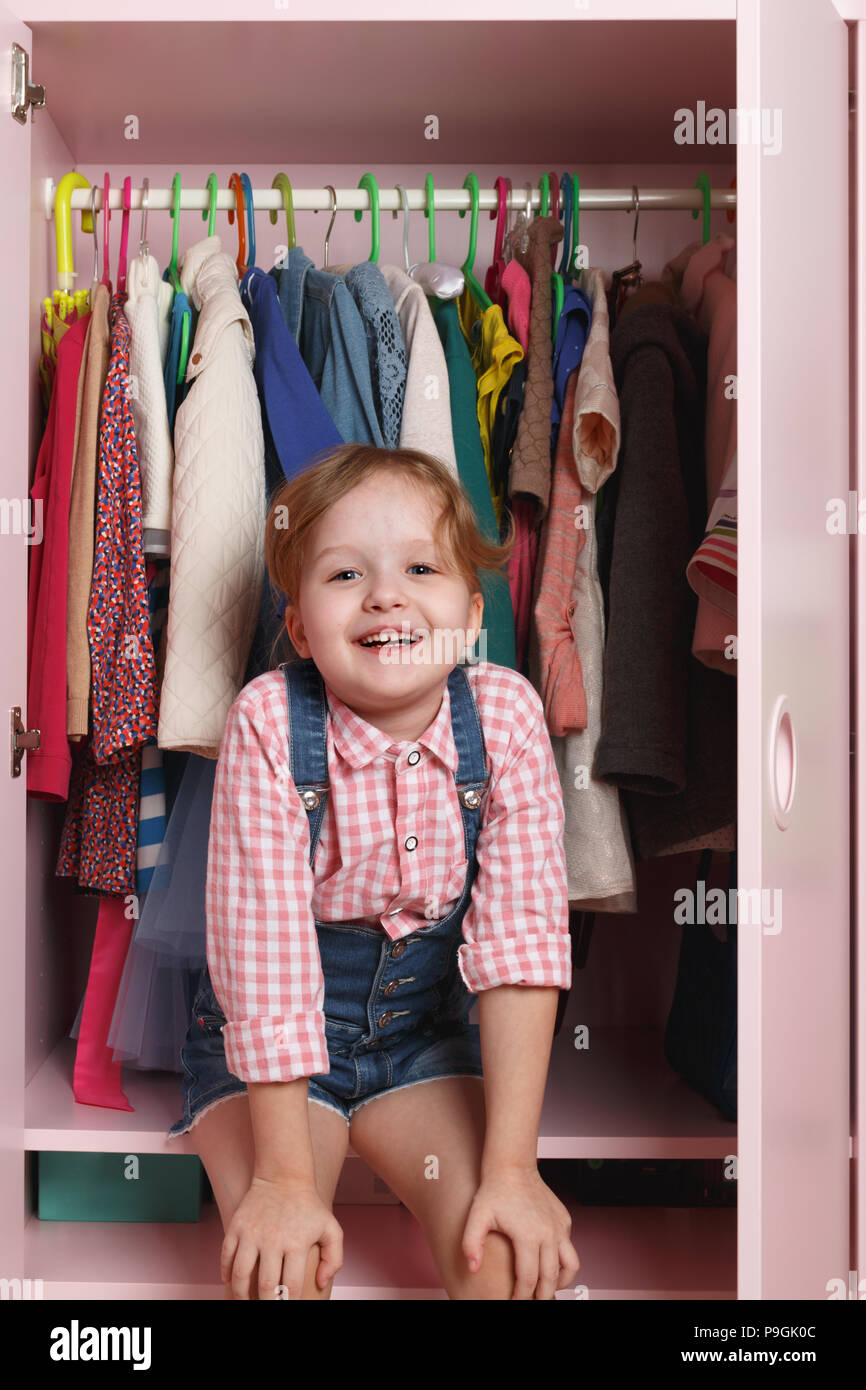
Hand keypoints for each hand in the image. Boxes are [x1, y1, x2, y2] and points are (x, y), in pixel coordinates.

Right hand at [221, 1175, 342, 1299]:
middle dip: (265, 1304)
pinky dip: (225, 1272)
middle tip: (266, 1306)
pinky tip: (230, 1282)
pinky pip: (226, 1256)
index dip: (288, 1303)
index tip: (286, 1306)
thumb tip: (321, 1284)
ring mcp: (252, 1233)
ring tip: (245, 1302)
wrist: (284, 1176)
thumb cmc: (309, 1206)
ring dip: (240, 1295)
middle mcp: (273, 1240)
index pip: (292, 1287)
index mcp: (297, 1244)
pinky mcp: (236, 1226)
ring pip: (240, 1275)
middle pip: (266, 1286)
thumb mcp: (331, 1228)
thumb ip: (334, 1259)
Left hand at [461, 1165, 578, 1299]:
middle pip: (550, 1279)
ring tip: (547, 1289)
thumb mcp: (476, 1216)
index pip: (528, 1280)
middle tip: (532, 1301)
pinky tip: (549, 1263)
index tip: (514, 1302)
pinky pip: (569, 1247)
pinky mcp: (564, 1220)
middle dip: (542, 1296)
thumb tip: (473, 1268)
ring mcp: (559, 1226)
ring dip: (560, 1282)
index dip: (521, 1297)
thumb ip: (471, 1244)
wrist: (513, 1165)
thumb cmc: (495, 1191)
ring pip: (571, 1266)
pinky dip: (563, 1261)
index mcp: (528, 1236)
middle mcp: (548, 1233)